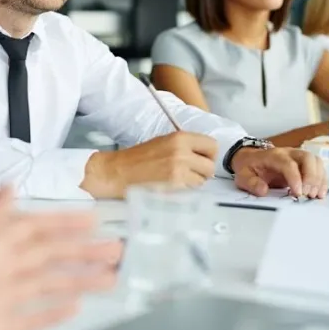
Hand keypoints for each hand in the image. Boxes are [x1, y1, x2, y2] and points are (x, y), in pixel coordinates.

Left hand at [0, 188, 122, 329]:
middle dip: (83, 251)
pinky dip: (53, 312)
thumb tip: (10, 187)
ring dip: (78, 279)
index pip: (37, 229)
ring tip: (106, 276)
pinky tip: (71, 307)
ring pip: (47, 285)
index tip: (93, 218)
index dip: (65, 223)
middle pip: (50, 257)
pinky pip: (32, 317)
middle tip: (114, 248)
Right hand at [82, 131, 217, 197]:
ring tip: (177, 181)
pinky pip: (191, 191)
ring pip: (203, 180)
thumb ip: (184, 146)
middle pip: (210, 166)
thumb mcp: (163, 142)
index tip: (200, 160)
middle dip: (202, 172)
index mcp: (179, 137)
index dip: (208, 155)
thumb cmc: (137, 159)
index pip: (212, 145)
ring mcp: (179, 169)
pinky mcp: (174, 185)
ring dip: (194, 183)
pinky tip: (171, 188)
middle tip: (189, 174)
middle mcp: (182, 151)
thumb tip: (204, 157)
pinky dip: (185, 192)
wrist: (116, 172)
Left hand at [231, 147, 327, 198]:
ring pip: (316, 162)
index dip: (295, 178)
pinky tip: (320, 193)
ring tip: (315, 196)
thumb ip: (251, 183)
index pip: (289, 164)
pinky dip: (322, 180)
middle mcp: (289, 153)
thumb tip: (263, 190)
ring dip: (319, 179)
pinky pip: (319, 168)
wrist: (250, 158)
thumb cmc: (249, 167)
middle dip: (312, 177)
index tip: (298, 194)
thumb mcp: (242, 176)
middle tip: (308, 194)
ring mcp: (298, 157)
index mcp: (274, 155)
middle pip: (308, 158)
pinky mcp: (304, 164)